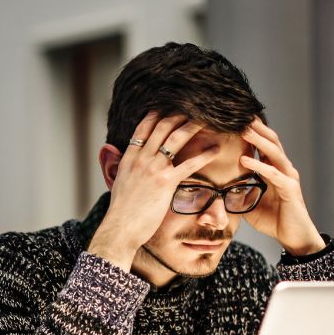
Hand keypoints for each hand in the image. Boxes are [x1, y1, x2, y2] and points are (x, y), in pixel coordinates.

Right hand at [88, 113, 219, 270]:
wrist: (120, 228)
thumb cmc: (121, 211)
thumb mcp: (118, 184)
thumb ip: (122, 168)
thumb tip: (120, 161)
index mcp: (129, 158)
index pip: (143, 128)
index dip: (156, 114)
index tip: (168, 106)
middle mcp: (141, 159)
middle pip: (162, 127)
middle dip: (178, 114)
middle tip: (193, 107)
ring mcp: (153, 169)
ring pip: (176, 139)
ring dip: (192, 126)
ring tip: (208, 119)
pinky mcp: (166, 182)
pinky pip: (189, 164)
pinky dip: (204, 155)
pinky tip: (215, 150)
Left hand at [240, 119, 325, 255]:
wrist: (294, 237)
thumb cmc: (274, 220)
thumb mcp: (249, 204)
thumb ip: (237, 193)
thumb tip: (216, 189)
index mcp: (274, 169)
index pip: (263, 144)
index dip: (252, 132)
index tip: (235, 119)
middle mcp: (283, 169)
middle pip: (271, 141)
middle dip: (256, 127)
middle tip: (239, 114)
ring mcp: (288, 177)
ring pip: (274, 152)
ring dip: (258, 140)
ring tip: (243, 129)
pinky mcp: (290, 190)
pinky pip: (273, 174)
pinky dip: (259, 166)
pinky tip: (244, 160)